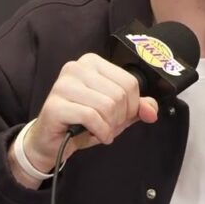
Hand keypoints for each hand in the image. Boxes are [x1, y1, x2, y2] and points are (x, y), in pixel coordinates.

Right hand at [14, 53, 158, 178]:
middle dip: (120, 118)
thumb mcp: (116, 112)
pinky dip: (100, 131)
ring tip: (100, 130)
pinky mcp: (55, 105)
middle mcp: (76, 68)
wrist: (52, 140)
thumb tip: (152, 111)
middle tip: (109, 126)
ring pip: (107, 106)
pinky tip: (95, 135)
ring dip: (109, 126)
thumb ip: (137, 107)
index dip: (133, 106)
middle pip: (119, 95)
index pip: (130, 82)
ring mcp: (63, 85)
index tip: (122, 116)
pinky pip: (91, 117)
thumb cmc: (83, 122)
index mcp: (92, 63)